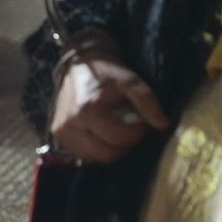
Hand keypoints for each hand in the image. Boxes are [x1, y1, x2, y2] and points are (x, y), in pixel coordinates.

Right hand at [49, 54, 168, 163]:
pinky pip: (85, 155)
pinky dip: (98, 148)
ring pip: (97, 158)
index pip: (120, 138)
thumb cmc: (105, 72)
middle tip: (129, 126)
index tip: (139, 119)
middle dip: (125, 142)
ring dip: (112, 148)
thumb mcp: (130, 80)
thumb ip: (147, 102)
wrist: (79, 63)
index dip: (136, 131)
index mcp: (87, 110)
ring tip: (115, 128)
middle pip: (108, 153)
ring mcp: (62, 134)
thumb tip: (162, 125)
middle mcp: (70, 126)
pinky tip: (102, 133)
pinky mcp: (59, 137)